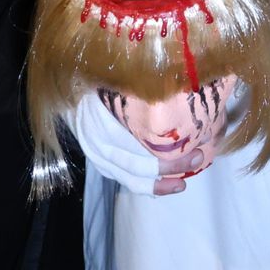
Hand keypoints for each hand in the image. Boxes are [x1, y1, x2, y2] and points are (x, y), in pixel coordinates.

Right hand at [71, 92, 203, 195]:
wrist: (71, 93)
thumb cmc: (103, 83)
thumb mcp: (120, 82)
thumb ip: (144, 91)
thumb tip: (187, 95)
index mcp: (104, 120)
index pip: (139, 144)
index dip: (169, 150)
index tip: (198, 143)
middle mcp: (97, 142)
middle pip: (136, 164)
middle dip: (169, 167)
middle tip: (198, 159)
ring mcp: (96, 156)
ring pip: (129, 178)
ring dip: (157, 184)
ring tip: (182, 184)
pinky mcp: (99, 163)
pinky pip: (123, 179)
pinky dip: (144, 186)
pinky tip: (163, 187)